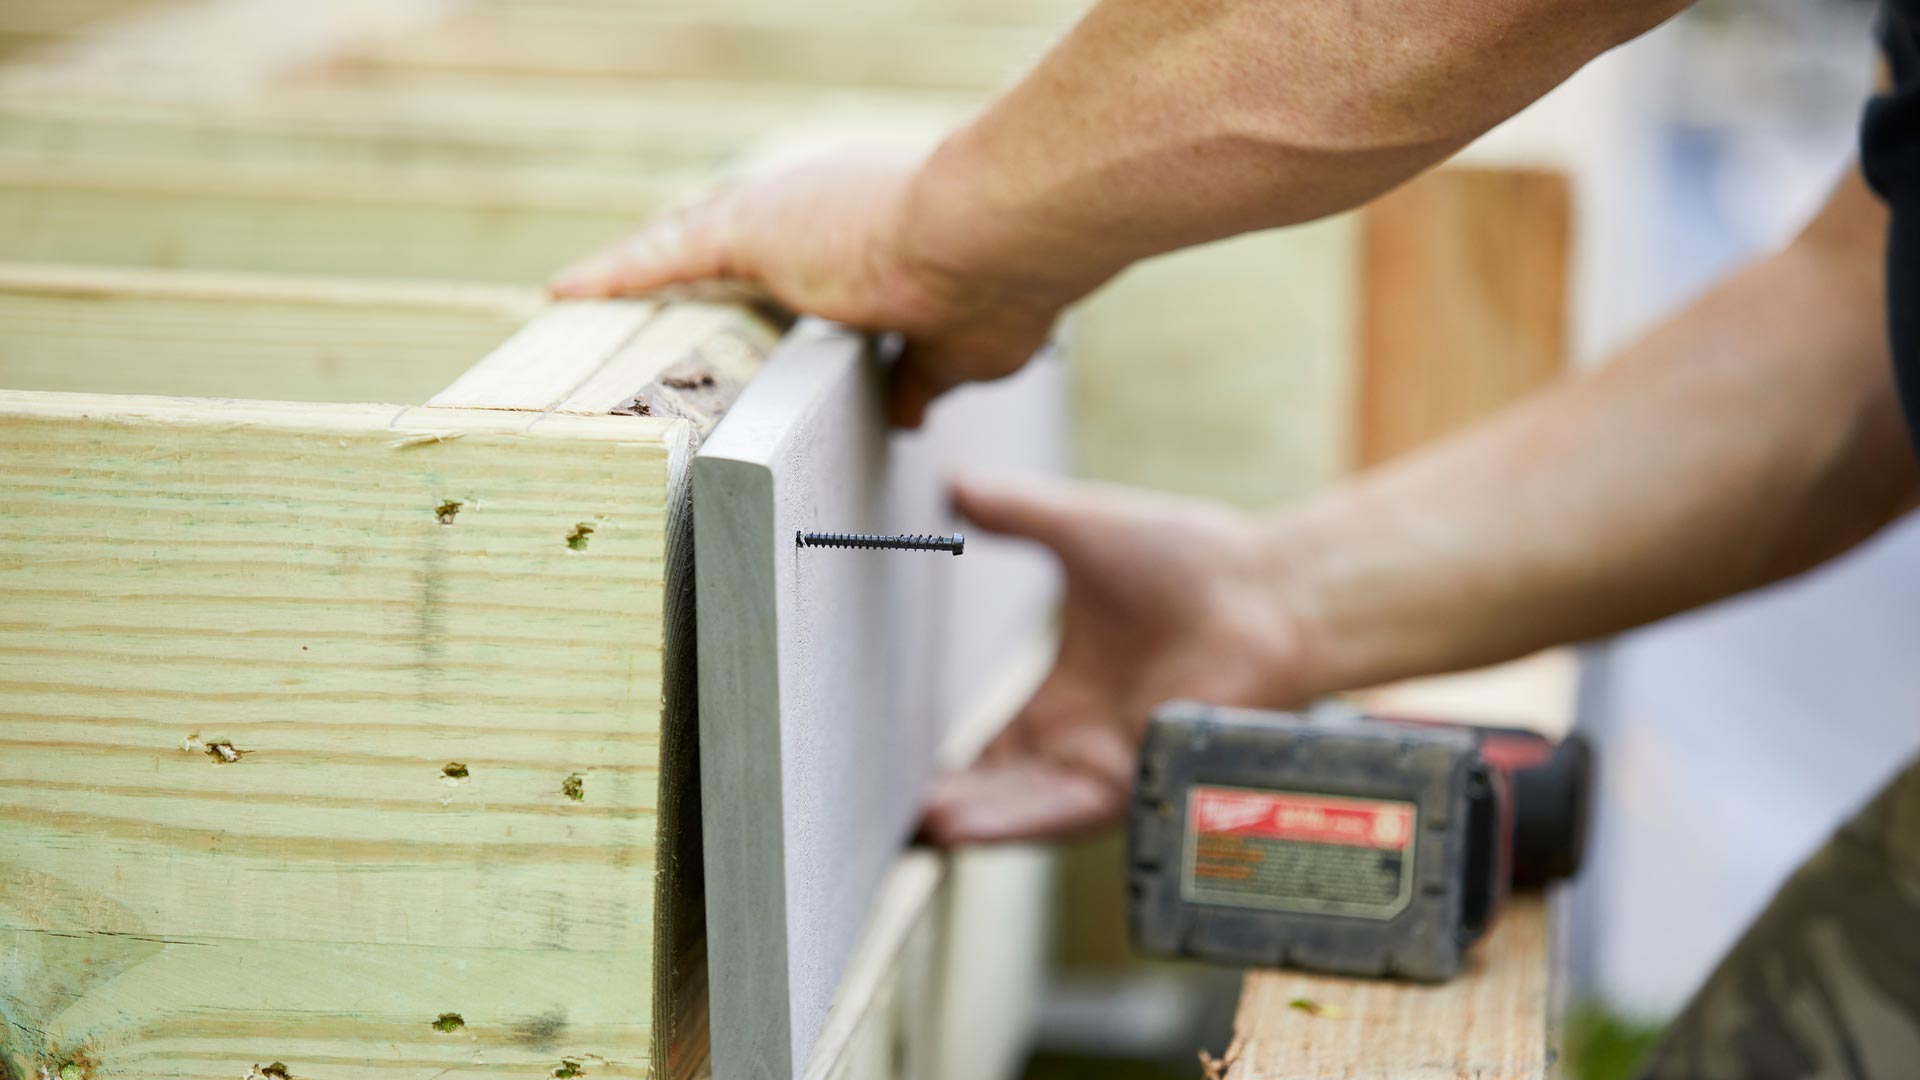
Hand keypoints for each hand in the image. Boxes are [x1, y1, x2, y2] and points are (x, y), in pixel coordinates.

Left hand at [549, 150, 1065, 426]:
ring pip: (691, 242)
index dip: (786, 290)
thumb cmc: (1001, 285)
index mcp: (878, 242)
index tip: (765, 315)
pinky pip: (666, 256)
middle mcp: (824, 213)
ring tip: (592, 296)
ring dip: (647, 272)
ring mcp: (786, 215)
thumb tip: (910, 413)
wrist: (994, 236)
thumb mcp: (964, 351)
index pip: (812, 268)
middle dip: (700, 269)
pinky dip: (619, 274)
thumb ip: (926, 378)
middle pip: (739, 244)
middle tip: (655, 297)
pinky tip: (568, 291)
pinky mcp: (754, 229)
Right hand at [922, 474, 1307, 844]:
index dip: (949, 767)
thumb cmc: (1189, 559)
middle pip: (1001, 789)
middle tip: (886, 818)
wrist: (1265, 588)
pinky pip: (1062, 811)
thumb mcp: (1076, 531)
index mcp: (1069, 697)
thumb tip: (952, 482)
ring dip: (970, 821)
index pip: (996, 749)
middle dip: (947, 807)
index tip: (896, 774)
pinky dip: (1011, 821)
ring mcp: (1110, 762)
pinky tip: (962, 828)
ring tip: (914, 829)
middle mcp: (1086, 740)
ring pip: (1024, 808)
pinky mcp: (1134, 774)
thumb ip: (1012, 513)